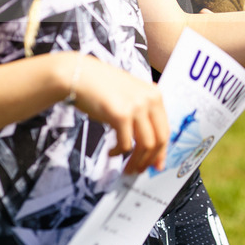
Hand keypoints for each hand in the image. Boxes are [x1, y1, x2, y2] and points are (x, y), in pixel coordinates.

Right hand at [67, 55, 168, 173]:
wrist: (79, 75)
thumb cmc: (101, 86)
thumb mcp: (130, 94)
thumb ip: (142, 112)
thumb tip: (149, 142)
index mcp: (155, 94)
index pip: (165, 128)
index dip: (162, 150)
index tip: (157, 164)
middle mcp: (149, 100)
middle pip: (159, 139)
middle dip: (151, 159)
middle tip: (141, 170)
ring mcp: (136, 107)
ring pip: (145, 145)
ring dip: (136, 161)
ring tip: (127, 168)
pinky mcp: (121, 115)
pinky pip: (126, 144)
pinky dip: (119, 152)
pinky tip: (112, 152)